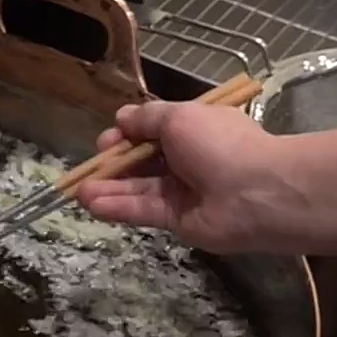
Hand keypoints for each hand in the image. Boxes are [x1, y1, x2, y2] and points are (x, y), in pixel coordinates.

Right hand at [75, 101, 309, 253]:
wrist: (257, 193)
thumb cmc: (219, 145)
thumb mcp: (179, 117)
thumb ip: (146, 119)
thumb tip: (121, 119)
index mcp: (191, 129)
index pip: (150, 131)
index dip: (126, 135)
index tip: (108, 140)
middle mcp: (184, 158)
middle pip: (140, 161)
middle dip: (112, 164)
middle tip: (89, 169)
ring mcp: (180, 190)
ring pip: (137, 188)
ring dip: (108, 188)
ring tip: (78, 192)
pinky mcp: (175, 219)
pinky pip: (142, 211)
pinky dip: (117, 207)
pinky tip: (92, 205)